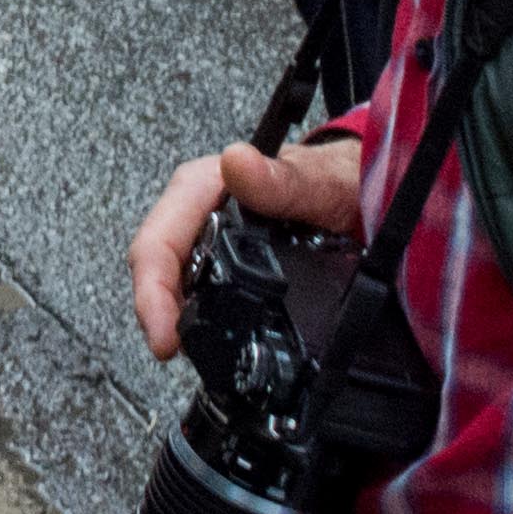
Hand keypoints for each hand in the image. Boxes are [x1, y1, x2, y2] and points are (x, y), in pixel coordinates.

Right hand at [126, 133, 365, 354]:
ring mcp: (207, 236)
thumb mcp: (321, 182)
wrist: (359, 194)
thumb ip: (283, 179)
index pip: (158, 240)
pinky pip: (194, 288)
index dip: (153, 291)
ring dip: (175, 317)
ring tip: (196, 351)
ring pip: (170, 281)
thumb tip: (237, 162)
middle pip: (155, 266)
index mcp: (207, 186)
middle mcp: (198, 210)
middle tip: (175, 351)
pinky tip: (212, 337)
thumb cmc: (337, 179)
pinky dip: (197, 316)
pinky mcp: (221, 258)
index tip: (165, 335)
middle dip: (158, 313)